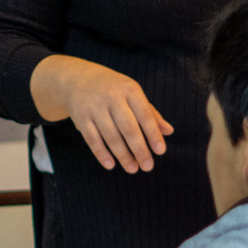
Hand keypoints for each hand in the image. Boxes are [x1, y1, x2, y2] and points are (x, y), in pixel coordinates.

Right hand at [29, 55, 173, 172]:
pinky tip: (111, 165)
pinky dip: (101, 153)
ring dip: (122, 155)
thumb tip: (169, 131)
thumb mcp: (132, 93)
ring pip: (110, 136)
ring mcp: (94, 107)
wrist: (78, 78)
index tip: (160, 152)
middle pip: (128, 128)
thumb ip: (151, 112)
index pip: (145, 114)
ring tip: (133, 169)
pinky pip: (92, 139)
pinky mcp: (80, 117)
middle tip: (148, 166)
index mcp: (129, 89)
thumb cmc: (113, 89)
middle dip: (139, 149)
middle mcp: (112, 97)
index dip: (153, 134)